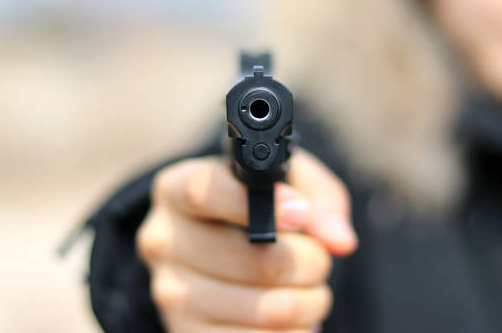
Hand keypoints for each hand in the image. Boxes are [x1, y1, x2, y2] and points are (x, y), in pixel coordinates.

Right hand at [137, 149, 357, 331]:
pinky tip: (291, 316)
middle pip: (253, 258)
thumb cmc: (256, 208)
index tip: (300, 214)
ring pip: (269, 308)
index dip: (260, 205)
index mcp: (176, 189)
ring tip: (307, 287)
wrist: (221, 248)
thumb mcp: (286, 182)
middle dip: (310, 261)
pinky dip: (294, 332)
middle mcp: (164, 240)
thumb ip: (317, 198)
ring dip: (310, 301)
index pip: (204, 191)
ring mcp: (171, 294)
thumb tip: (337, 240)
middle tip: (317, 257)